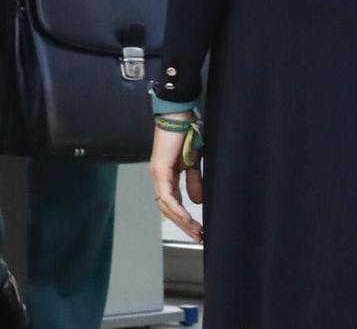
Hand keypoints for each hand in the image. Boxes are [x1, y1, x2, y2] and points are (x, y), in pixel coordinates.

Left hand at [150, 118, 204, 241]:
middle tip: (199, 238)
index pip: (171, 203)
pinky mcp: (160, 170)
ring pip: (165, 205)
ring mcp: (157, 174)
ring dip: (182, 220)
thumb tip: (197, 201)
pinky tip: (188, 218)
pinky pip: (167, 195)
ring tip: (197, 231)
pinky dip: (177, 208)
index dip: (183, 219)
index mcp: (165, 177)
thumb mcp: (193, 164)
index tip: (198, 231)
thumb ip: (193, 182)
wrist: (180, 117)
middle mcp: (158, 177)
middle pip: (167, 209)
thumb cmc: (186, 137)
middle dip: (183, 225)